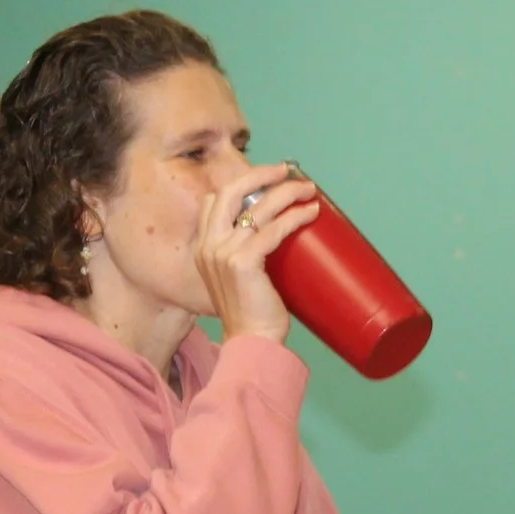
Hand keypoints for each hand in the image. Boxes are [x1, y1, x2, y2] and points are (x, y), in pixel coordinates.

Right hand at [198, 164, 321, 343]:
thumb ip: (244, 257)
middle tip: (286, 171)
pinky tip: (311, 212)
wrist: (251, 343)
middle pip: (231, 192)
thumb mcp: (237, 279)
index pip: (212, 202)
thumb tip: (277, 239)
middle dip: (260, 175)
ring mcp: (223, 253)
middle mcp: (208, 246)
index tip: (266, 180)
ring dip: (287, 192)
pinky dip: (295, 217)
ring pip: (258, 207)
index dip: (240, 185)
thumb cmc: (252, 315)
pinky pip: (274, 229)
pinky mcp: (243, 262)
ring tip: (309, 190)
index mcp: (203, 248)